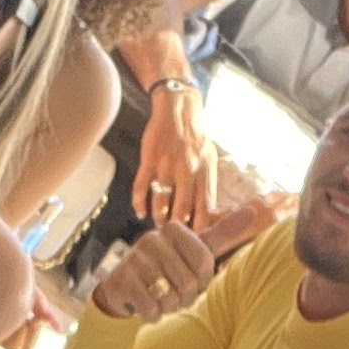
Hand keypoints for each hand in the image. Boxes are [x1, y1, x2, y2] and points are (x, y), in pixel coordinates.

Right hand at [91, 219, 216, 323]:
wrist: (123, 288)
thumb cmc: (168, 269)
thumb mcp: (195, 248)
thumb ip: (223, 232)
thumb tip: (252, 210)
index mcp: (173, 229)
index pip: (205, 264)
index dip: (202, 282)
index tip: (191, 279)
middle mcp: (152, 238)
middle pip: (189, 284)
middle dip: (184, 298)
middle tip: (173, 293)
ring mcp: (135, 258)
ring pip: (170, 298)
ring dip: (168, 306)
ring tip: (159, 297)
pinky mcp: (123, 280)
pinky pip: (151, 308)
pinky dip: (152, 314)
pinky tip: (145, 304)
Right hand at [131, 81, 217, 226]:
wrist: (179, 108)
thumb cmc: (196, 136)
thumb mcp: (210, 158)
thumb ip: (209, 183)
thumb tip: (209, 211)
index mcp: (205, 171)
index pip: (205, 207)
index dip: (200, 227)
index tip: (196, 239)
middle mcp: (187, 170)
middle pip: (182, 208)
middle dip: (178, 227)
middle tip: (174, 236)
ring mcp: (167, 165)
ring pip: (161, 200)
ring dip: (159, 216)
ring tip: (159, 225)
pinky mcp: (150, 159)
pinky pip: (142, 185)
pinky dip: (139, 201)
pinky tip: (140, 212)